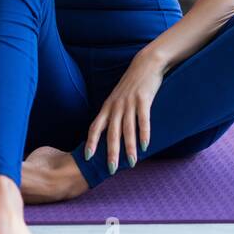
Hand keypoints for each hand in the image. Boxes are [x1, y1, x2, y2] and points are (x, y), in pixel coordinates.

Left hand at [83, 51, 167, 174]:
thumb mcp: (118, 98)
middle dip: (110, 152)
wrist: (146, 64)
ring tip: (131, 163)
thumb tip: (112, 134)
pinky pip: (143, 119)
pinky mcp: (143, 99)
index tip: (87, 158)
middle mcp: (116, 106)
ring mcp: (129, 103)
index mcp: (108, 107)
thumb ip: (114, 114)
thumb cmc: (132, 84)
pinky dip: (144, 133)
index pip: (95, 127)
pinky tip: (145, 146)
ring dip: (129, 147)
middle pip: (111, 133)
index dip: (91, 143)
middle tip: (111, 170)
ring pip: (127, 129)